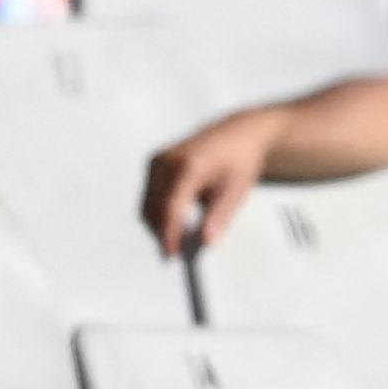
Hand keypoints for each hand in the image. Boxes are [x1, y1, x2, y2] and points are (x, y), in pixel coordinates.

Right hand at [140, 104, 286, 254]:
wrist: (238, 135)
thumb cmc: (239, 161)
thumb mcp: (236, 191)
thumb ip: (218, 217)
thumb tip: (206, 243)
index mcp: (189, 166)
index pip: (171, 207)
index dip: (169, 233)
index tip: (172, 254)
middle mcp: (168, 160)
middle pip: (154, 207)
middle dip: (162, 233)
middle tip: (178, 254)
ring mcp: (158, 159)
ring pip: (148, 203)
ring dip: (158, 224)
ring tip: (178, 241)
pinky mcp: (155, 162)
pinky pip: (149, 195)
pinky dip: (158, 212)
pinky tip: (175, 223)